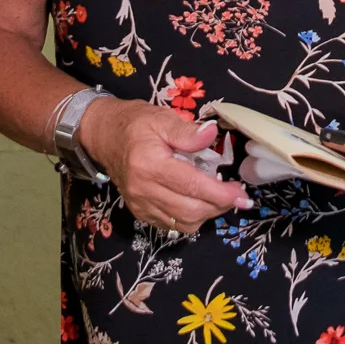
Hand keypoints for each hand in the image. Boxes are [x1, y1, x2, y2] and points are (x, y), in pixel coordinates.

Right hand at [79, 101, 250, 232]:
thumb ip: (188, 131)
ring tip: (219, 197)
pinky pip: (172, 225)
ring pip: (183, 223)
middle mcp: (143, 190)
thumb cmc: (135, 124)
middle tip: (235, 194)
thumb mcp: (161, 118)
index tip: (241, 194)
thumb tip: (212, 134)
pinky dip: (191, 218)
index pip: (191, 186)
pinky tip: (199, 202)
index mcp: (149, 165)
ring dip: (207, 214)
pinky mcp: (140, 212)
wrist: (103, 136)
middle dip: (219, 206)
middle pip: (190, 210)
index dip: (221, 194)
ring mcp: (140, 204)